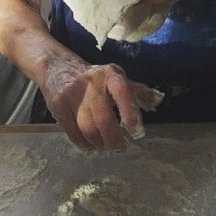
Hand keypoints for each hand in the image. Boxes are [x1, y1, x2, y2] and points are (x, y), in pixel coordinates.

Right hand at [41, 57, 162, 151]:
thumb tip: (158, 100)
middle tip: (121, 147)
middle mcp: (92, 83)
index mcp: (110, 74)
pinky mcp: (58, 107)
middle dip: (114, 138)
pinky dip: (84, 145)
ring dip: (99, 143)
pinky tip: (91, 147)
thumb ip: (138, 91)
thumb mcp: (117, 77)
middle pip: (104, 118)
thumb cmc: (95, 77)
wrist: (57, 67)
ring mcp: (72, 95)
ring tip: (106, 147)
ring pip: (88, 128)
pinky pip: (73, 133)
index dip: (131, 114)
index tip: (138, 133)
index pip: (123, 92)